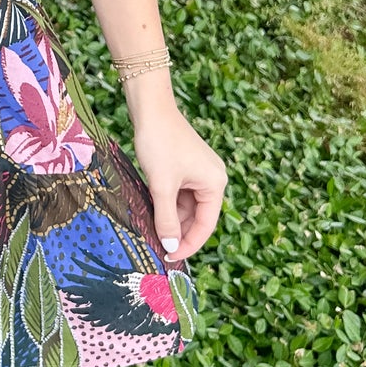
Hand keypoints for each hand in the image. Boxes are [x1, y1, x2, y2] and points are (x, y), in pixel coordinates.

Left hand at [129, 105, 226, 264]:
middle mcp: (212, 179)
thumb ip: (166, 219)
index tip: (170, 257)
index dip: (189, 244)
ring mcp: (198, 173)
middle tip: (157, 248)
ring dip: (170, 219)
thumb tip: (171, 247)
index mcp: (215, 183)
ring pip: (185, 207)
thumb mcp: (161, 186)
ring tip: (151, 231)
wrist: (150, 108)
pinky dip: (166, 204)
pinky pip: (178, 194)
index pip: (206, 225)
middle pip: (197, 217)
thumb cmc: (159, 143)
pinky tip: (150, 212)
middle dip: (178, 232)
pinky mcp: (184, 167)